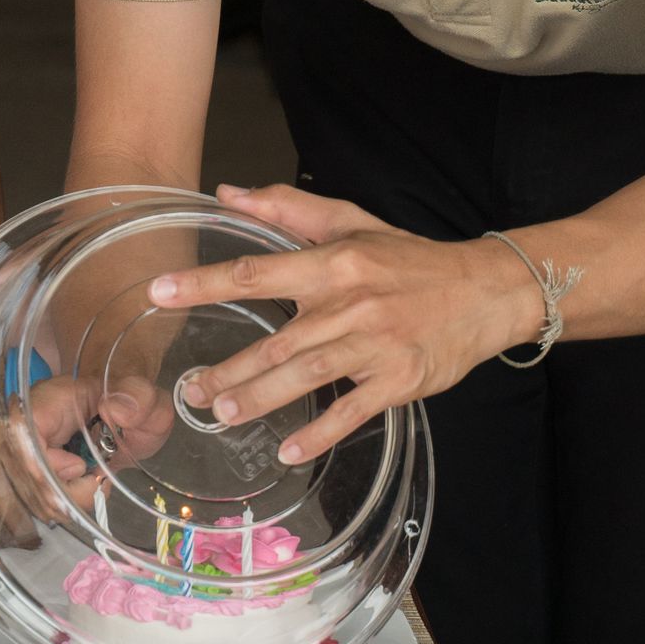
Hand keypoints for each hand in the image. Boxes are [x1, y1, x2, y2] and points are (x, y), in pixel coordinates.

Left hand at [154, 185, 543, 462]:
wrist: (484, 290)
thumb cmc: (407, 259)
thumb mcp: (351, 222)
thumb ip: (286, 209)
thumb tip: (227, 193)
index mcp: (335, 263)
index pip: (257, 271)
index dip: (205, 283)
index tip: (160, 292)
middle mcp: (352, 304)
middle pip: (279, 340)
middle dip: (230, 368)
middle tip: (191, 391)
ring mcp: (377, 345)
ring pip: (309, 375)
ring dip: (263, 398)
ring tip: (223, 414)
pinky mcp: (400, 380)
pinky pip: (354, 410)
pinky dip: (322, 432)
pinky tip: (290, 451)